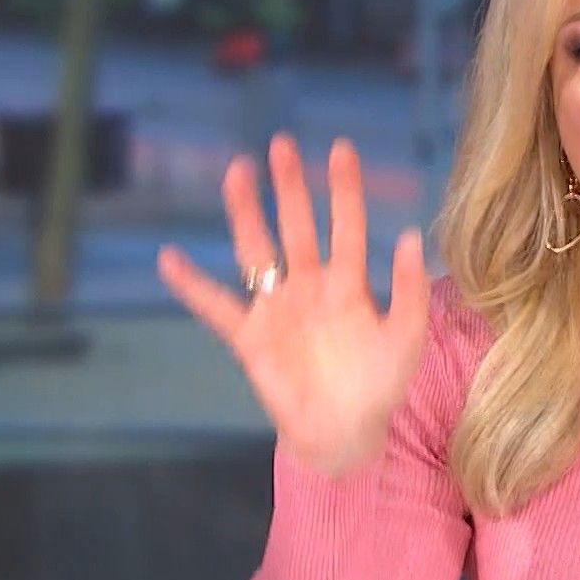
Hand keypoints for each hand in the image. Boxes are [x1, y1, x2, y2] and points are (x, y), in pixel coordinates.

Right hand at [156, 133, 431, 476]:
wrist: (345, 435)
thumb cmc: (379, 386)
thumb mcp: (405, 338)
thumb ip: (409, 291)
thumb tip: (409, 235)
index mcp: (349, 285)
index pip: (347, 226)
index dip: (344, 189)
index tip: (340, 148)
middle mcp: (309, 287)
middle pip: (298, 226)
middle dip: (290, 187)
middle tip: (282, 144)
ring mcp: (277, 309)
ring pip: (257, 251)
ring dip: (247, 213)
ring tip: (236, 171)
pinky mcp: (250, 337)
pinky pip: (216, 306)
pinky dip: (192, 285)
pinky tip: (170, 258)